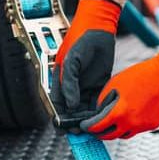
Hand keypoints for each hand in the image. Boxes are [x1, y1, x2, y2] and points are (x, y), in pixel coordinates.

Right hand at [51, 0, 120, 119]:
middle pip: (70, 109)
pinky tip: (102, 117)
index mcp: (59, 80)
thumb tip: (71, 105)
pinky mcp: (98, 83)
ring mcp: (84, 85)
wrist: (98, 27)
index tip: (63, 129)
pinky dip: (98, 109)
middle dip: (74, 121)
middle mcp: (71, 85)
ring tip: (92, 128)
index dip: (59, 117)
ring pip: (83, 108)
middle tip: (80, 132)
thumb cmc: (80, 40)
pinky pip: (96, 100)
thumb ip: (69, 83)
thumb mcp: (72, 61)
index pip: (56, 104)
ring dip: (87, 118)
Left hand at [81, 40, 158, 139]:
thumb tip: (99, 111)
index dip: (88, 127)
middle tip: (95, 129)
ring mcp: (143, 126)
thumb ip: (104, 99)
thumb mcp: (115, 84)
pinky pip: (137, 129)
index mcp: (119, 112)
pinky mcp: (153, 125)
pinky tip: (129, 115)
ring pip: (124, 135)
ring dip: (116, 131)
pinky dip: (130, 125)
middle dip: (100, 133)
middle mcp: (131, 123)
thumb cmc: (143, 75)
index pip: (98, 127)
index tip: (85, 126)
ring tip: (111, 123)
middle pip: (110, 136)